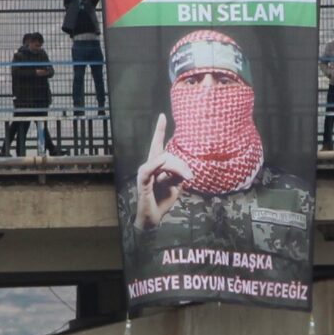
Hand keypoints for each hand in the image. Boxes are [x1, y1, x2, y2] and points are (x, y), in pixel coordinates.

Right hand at [132, 113, 194, 228]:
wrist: (154, 219)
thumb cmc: (163, 200)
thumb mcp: (176, 185)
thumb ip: (179, 174)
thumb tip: (185, 169)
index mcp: (156, 165)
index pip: (157, 144)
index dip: (160, 130)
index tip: (162, 116)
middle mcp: (149, 166)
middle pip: (168, 155)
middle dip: (181, 164)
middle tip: (191, 177)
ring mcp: (144, 174)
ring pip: (163, 161)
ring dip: (177, 168)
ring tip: (187, 178)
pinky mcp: (142, 182)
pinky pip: (148, 170)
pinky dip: (155, 164)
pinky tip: (162, 160)